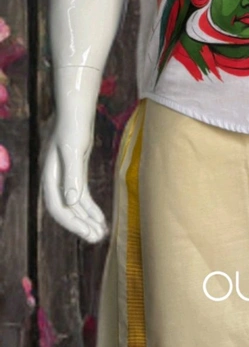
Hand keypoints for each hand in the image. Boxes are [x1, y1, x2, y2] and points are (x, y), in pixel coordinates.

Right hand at [41, 120, 108, 242]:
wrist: (77, 107)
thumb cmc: (73, 125)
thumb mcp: (73, 150)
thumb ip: (72, 175)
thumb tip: (71, 202)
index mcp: (50, 174)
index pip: (57, 206)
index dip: (72, 222)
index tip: (88, 232)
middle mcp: (55, 178)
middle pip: (66, 208)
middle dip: (81, 225)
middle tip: (97, 239)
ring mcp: (65, 175)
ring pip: (75, 203)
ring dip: (87, 218)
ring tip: (101, 233)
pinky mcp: (76, 170)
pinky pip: (82, 194)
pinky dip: (91, 207)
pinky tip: (100, 218)